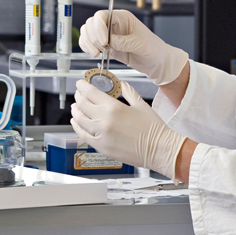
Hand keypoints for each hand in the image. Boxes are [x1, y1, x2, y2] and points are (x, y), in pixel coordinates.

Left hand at [70, 79, 187, 179]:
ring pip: (79, 119)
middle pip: (82, 104)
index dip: (82, 86)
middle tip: (79, 94)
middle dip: (78, 96)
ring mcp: (101, 135)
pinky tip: (77, 123)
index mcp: (114, 107)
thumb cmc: (153, 129)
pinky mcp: (101, 147)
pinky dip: (77, 127)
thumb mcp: (141, 104)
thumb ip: (128, 92)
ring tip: (76, 107)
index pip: (90, 92)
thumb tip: (122, 84)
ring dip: (75, 111)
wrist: (160, 150)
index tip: (80, 84)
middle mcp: (104, 120)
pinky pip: (83, 135)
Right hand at [79, 9, 187, 84]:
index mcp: (122, 18)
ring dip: (87, 42)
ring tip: (96, 54)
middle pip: (92, 23)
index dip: (99, 27)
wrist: (157, 62)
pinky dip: (87, 47)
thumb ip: (124, 42)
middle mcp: (113, 24)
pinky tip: (94, 54)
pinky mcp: (106, 45)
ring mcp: (108, 35)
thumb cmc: (154, 49)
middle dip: (92, 36)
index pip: (102, 15)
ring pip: (88, 32)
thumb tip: (109, 42)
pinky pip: (89, 42)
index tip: (104, 42)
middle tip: (100, 49)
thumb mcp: (141, 44)